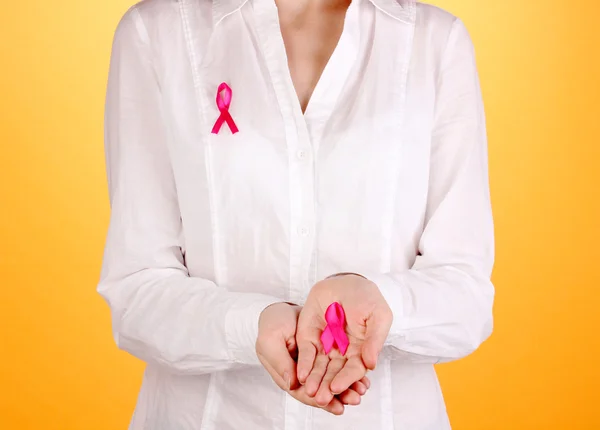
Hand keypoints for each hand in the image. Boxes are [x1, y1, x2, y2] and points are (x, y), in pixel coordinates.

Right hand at [256, 303, 370, 414]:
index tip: (336, 405)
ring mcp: (315, 362)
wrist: (281, 308)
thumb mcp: (271, 341)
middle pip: (322, 387)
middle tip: (355, 399)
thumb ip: (280, 362)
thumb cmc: (272, 324)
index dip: (319, 400)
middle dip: (339, 395)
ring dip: (347, 384)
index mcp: (288, 375)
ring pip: (332, 377)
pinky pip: (339, 362)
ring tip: (363, 389)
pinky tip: (364, 370)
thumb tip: (293, 384)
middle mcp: (303, 372)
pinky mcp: (325, 350)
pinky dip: (349, 368)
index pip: (304, 392)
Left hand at [296, 274, 392, 406]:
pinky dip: (304, 364)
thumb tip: (372, 364)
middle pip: (334, 373)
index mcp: (360, 351)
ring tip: (310, 392)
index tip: (337, 388)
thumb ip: (375, 340)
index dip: (345, 380)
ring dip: (315, 380)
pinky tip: (300, 375)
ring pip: (319, 367)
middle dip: (327, 386)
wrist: (345, 280)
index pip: (353, 370)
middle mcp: (342, 353)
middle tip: (321, 399)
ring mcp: (325, 346)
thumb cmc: (366, 298)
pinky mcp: (309, 337)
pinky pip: (306, 353)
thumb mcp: (378, 316)